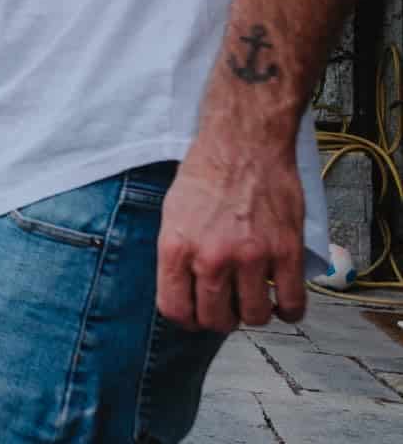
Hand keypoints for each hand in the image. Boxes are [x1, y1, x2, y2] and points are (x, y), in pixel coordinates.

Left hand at [157, 126, 306, 331]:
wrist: (243, 144)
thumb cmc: (206, 174)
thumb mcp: (171, 214)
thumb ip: (176, 255)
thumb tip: (183, 291)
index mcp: (175, 248)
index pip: (175, 310)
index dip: (186, 320)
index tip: (196, 316)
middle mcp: (211, 257)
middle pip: (215, 319)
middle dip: (220, 318)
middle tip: (228, 305)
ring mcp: (251, 256)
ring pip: (255, 317)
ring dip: (254, 314)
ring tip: (254, 297)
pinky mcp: (286, 251)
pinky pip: (292, 303)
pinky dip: (288, 311)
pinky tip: (282, 301)